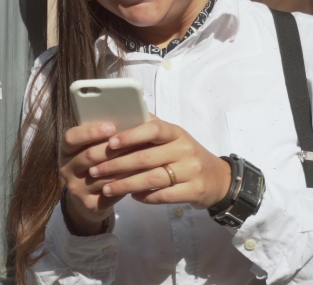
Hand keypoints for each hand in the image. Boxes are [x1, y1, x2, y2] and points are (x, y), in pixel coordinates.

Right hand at [59, 122, 132, 234]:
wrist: (90, 197)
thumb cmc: (97, 162)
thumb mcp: (93, 146)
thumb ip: (104, 135)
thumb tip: (128, 117)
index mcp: (66, 150)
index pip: (71, 137)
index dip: (90, 132)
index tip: (111, 127)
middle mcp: (66, 169)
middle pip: (89, 155)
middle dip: (113, 148)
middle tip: (135, 140)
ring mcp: (76, 188)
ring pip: (103, 174)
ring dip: (123, 164)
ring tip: (142, 154)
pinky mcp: (89, 203)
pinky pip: (110, 190)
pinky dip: (125, 181)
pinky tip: (139, 174)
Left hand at [88, 116, 230, 208]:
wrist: (217, 178)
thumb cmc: (185, 154)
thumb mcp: (172, 137)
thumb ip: (150, 127)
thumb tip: (121, 114)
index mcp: (176, 132)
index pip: (154, 129)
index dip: (131, 135)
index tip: (110, 142)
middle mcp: (185, 149)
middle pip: (146, 158)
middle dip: (116, 165)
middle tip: (94, 170)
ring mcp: (191, 171)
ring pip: (152, 179)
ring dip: (125, 185)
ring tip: (106, 189)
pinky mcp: (194, 191)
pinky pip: (164, 195)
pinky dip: (145, 197)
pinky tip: (131, 197)